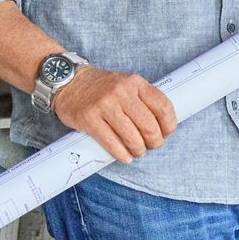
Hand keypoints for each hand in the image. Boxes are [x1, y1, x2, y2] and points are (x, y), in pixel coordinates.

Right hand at [53, 67, 177, 162]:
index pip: (163, 106)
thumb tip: (161, 126)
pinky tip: (125, 157)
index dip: (169, 125)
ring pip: (132, 138)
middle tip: (151, 146)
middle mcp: (121, 92)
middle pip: (149, 126)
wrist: (69, 82)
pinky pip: (112, 143)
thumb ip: (142, 99)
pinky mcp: (90, 119)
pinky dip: (122, 155)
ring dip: (138, 150)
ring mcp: (105, 105)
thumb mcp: (125, 84)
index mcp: (135, 83)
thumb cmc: (101, 88)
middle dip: (155, 142)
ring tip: (137, 152)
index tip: (166, 133)